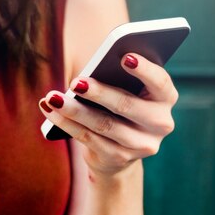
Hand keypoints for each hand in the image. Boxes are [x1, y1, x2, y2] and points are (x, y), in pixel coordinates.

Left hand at [39, 53, 177, 175]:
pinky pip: (87, 138)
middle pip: (126, 105)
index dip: (144, 70)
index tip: (124, 56)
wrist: (117, 154)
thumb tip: (86, 74)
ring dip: (74, 109)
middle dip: (98, 93)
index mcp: (165, 99)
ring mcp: (140, 145)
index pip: (160, 82)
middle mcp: (159, 124)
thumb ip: (116, 78)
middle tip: (75, 82)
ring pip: (103, 124)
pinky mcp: (118, 158)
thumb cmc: (118, 109)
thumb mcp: (124, 92)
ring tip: (53, 97)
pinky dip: (65, 123)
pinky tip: (49, 110)